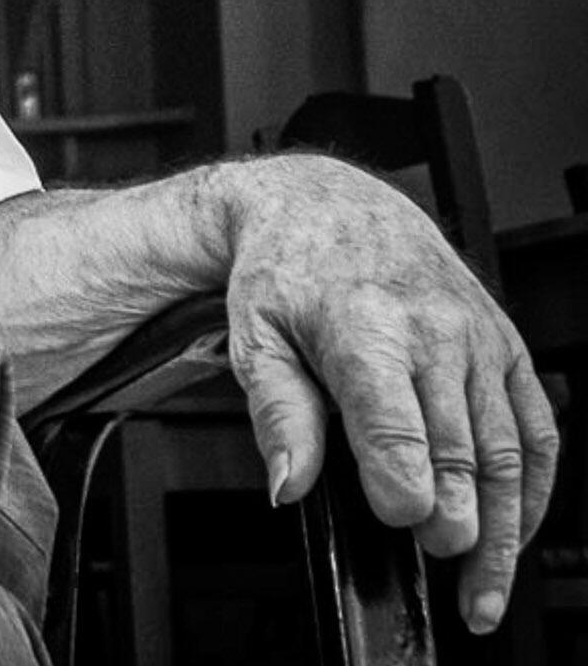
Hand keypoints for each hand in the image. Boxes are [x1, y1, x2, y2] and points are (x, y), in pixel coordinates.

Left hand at [225, 155, 559, 632]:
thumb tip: (288, 485)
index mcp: (364, 326)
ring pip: (509, 450)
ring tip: (482, 589)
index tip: (397, 519)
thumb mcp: (256, 336)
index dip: (403, 486)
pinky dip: (535, 489)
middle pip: (459, 448)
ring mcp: (479, 340)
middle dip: (457, 517)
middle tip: (443, 564)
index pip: (396, 425)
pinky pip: (537, 429)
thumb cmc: (288, 271)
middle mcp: (434, 331)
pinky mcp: (507, 347)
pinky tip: (514, 532)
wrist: (329, 206)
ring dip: (504, 528)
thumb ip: (277, 415)